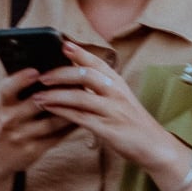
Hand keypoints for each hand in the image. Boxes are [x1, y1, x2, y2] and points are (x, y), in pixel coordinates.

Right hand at [0, 66, 77, 177]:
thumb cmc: (1, 124)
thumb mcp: (0, 106)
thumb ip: (15, 89)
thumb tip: (46, 69)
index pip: (6, 89)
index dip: (20, 79)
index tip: (35, 71)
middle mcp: (8, 121)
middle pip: (35, 104)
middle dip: (57, 92)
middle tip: (76, 80)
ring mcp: (21, 137)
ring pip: (52, 121)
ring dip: (70, 108)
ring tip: (85, 96)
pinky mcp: (34, 150)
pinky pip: (57, 135)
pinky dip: (71, 125)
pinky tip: (82, 114)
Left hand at [35, 42, 176, 167]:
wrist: (154, 146)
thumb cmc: (132, 122)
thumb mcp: (119, 99)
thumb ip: (100, 87)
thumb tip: (75, 75)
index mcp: (118, 83)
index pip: (98, 62)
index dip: (80, 52)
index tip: (63, 44)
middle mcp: (116, 93)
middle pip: (86, 75)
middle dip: (61, 74)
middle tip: (41, 77)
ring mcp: (113, 110)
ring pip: (80, 97)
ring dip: (56, 96)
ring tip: (37, 97)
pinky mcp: (108, 129)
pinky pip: (80, 118)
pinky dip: (62, 113)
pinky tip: (49, 111)